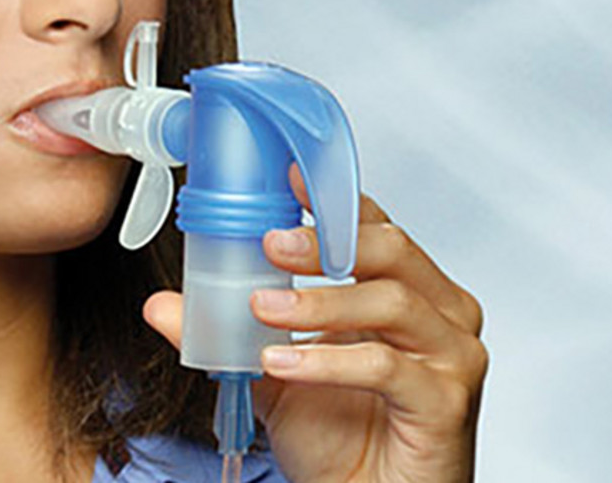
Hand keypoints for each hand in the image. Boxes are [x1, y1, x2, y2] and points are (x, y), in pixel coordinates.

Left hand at [144, 165, 487, 481]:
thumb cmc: (339, 435)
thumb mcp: (269, 372)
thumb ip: (224, 333)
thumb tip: (161, 305)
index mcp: (406, 289)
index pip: (373, 227)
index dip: (332, 197)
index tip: (287, 175)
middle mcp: (439, 312)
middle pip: (391, 251)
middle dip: (325, 241)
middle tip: (269, 243)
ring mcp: (450, 356)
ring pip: (392, 302)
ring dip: (320, 301)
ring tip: (262, 308)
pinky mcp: (446, 402)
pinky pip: (387, 367)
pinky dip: (328, 361)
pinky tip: (282, 362)